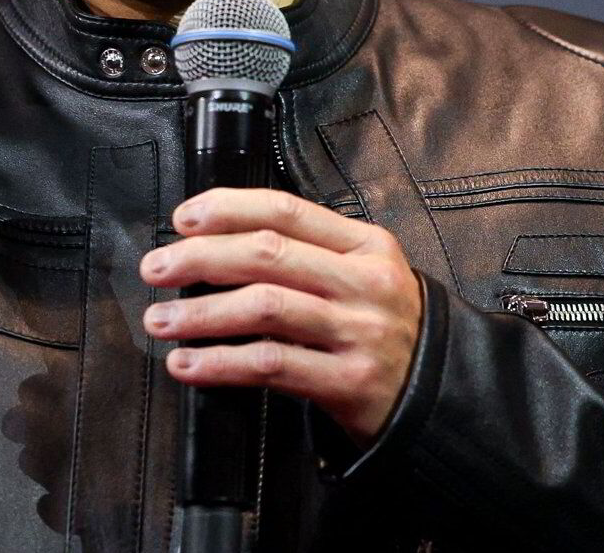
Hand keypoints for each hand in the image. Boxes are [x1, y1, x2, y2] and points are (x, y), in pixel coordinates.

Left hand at [137, 187, 423, 444]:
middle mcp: (363, 282)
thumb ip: (312, 254)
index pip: (287, 210)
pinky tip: (189, 365)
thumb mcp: (367, 274)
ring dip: (200, 313)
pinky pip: (270, 365)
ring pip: (263, 308)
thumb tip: (221, 243)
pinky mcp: (348, 381)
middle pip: (267, 254)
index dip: (228, 209)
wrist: (445, 393)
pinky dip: (219, 363)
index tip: (184, 219)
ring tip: (161, 319)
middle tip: (158, 267)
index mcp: (365, 245)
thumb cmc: (389, 329)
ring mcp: (358, 331)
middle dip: (200, 257)